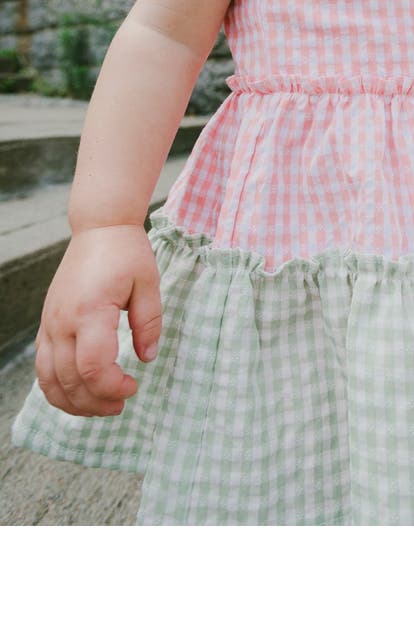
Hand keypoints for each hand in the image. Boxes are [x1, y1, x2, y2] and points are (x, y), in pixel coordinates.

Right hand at [35, 225, 161, 416]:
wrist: (99, 227)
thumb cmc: (126, 252)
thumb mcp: (149, 284)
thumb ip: (149, 323)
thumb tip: (147, 358)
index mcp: (90, 311)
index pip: (92, 367)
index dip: (112, 387)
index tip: (134, 386)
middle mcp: (62, 321)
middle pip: (69, 381)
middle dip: (96, 402)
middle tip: (122, 403)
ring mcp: (50, 324)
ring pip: (48, 380)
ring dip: (73, 402)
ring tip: (101, 406)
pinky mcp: (47, 324)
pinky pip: (42, 366)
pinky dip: (57, 387)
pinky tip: (80, 392)